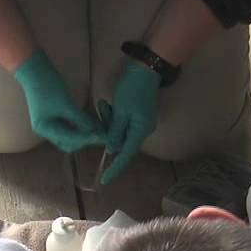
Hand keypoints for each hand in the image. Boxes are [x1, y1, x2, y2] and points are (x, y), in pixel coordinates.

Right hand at [13, 51, 105, 152]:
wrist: (35, 69)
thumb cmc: (48, 86)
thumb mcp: (67, 104)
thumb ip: (82, 120)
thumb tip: (97, 131)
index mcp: (46, 130)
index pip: (70, 140)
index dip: (87, 138)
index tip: (103, 136)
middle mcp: (46, 132)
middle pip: (69, 143)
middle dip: (84, 140)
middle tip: (100, 133)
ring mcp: (49, 125)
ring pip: (70, 136)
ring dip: (83, 134)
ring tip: (97, 128)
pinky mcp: (53, 118)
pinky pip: (68, 127)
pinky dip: (79, 126)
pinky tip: (89, 121)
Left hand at [97, 63, 160, 183]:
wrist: (146, 70)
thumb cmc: (132, 89)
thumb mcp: (120, 112)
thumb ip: (115, 132)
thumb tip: (112, 149)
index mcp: (140, 131)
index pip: (126, 156)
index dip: (114, 168)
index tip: (104, 180)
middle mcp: (143, 130)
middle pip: (121, 141)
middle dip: (108, 130)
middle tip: (104, 110)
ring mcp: (142, 122)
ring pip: (120, 130)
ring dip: (109, 120)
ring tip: (105, 104)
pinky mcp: (139, 115)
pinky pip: (123, 122)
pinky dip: (114, 116)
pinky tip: (109, 103)